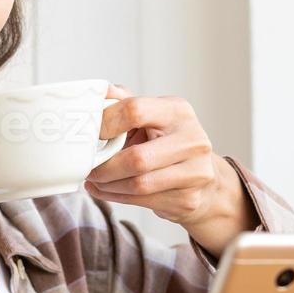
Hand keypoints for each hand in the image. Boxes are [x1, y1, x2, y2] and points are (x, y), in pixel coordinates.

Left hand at [86, 84, 256, 246]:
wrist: (204, 179)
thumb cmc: (169, 143)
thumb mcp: (152, 116)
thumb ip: (124, 102)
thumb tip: (99, 90)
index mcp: (179, 111)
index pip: (135, 111)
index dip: (106, 123)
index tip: (92, 134)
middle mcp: (192, 140)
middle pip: (137, 158)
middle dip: (105, 167)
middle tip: (88, 167)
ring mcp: (194, 173)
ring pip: (138, 184)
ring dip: (108, 185)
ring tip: (95, 180)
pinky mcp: (188, 200)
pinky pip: (142, 201)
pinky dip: (116, 197)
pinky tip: (107, 190)